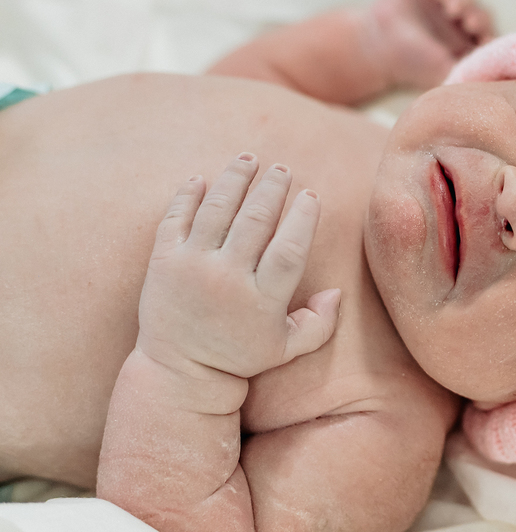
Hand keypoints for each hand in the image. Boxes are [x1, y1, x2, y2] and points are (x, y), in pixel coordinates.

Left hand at [136, 153, 340, 380]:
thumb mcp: (287, 349)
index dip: (303, 218)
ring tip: (248, 159)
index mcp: (262, 299)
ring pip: (217, 209)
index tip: (311, 196)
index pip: (289, 249)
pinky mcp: (163, 262)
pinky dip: (189, 194)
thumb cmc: (239, 358)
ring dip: (235, 179)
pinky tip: (203, 179)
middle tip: (282, 169)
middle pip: (255, 220)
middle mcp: (227, 278)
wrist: (178, 372)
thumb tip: (337, 291)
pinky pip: (176, 218)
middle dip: (272, 188)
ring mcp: (192, 267)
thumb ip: (320, 323)